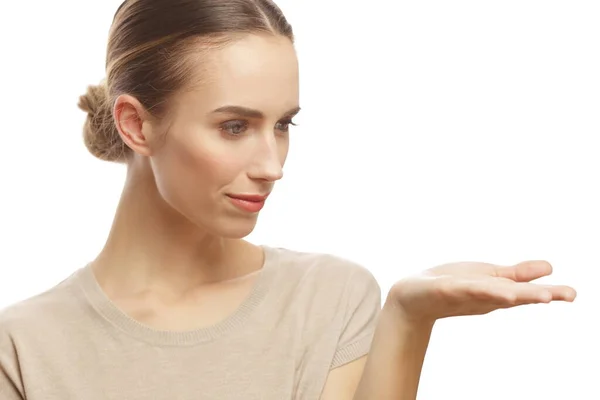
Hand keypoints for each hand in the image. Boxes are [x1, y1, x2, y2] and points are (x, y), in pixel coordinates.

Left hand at [387, 260, 576, 323]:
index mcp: (497, 291)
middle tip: (562, 296)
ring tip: (529, 294)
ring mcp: (464, 293)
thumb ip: (518, 274)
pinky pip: (461, 287)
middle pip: (512, 295)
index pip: (526, 292)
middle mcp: (484, 295)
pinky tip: (487, 287)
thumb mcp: (489, 278)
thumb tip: (549, 267)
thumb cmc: (453, 287)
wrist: (413, 298)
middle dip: (533, 294)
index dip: (548, 293)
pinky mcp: (444, 288)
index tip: (571, 294)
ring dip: (508, 293)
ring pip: (489, 293)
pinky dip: (475, 288)